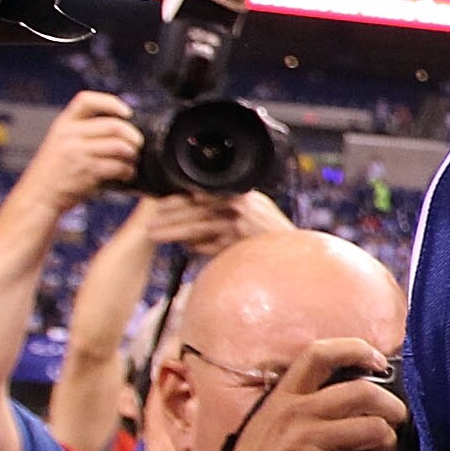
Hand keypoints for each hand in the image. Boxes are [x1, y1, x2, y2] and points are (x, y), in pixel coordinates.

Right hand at [16, 92, 140, 211]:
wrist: (37, 196)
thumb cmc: (54, 172)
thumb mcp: (60, 143)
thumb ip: (83, 133)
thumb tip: (121, 129)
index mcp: (63, 124)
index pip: (86, 100)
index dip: (111, 102)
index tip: (126, 112)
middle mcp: (69, 134)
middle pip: (114, 125)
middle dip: (133, 136)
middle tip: (137, 145)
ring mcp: (77, 152)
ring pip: (120, 146)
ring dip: (133, 155)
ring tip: (131, 162)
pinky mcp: (86, 171)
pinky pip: (118, 166)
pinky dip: (128, 171)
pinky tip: (126, 175)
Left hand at [146, 190, 291, 255]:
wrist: (299, 257)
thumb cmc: (273, 240)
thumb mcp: (253, 215)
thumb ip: (227, 212)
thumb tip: (194, 211)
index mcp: (243, 194)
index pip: (203, 193)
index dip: (178, 200)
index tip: (158, 206)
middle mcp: (243, 205)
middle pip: (197, 208)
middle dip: (170, 216)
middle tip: (150, 223)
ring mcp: (244, 223)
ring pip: (199, 225)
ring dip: (174, 230)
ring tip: (155, 235)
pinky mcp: (242, 241)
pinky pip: (212, 244)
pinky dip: (197, 247)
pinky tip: (184, 248)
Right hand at [193, 340, 403, 450]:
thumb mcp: (267, 426)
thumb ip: (299, 406)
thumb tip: (340, 394)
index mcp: (283, 398)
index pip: (319, 354)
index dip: (355, 349)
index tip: (377, 360)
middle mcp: (297, 414)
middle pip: (363, 391)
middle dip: (391, 405)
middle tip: (397, 419)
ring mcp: (310, 442)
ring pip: (375, 428)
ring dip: (389, 443)